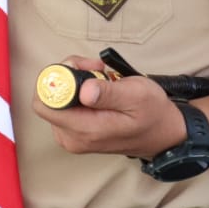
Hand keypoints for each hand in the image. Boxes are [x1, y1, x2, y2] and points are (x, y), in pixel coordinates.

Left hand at [34, 56, 186, 158]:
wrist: (163, 134)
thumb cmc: (153, 114)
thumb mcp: (138, 96)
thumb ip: (108, 93)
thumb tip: (83, 91)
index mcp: (84, 131)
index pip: (45, 103)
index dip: (58, 79)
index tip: (84, 70)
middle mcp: (71, 137)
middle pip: (47, 98)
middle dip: (67, 76)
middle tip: (95, 69)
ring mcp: (70, 136)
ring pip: (54, 99)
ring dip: (73, 82)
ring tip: (101, 78)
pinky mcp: (73, 132)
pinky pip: (62, 105)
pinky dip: (75, 91)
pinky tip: (96, 88)